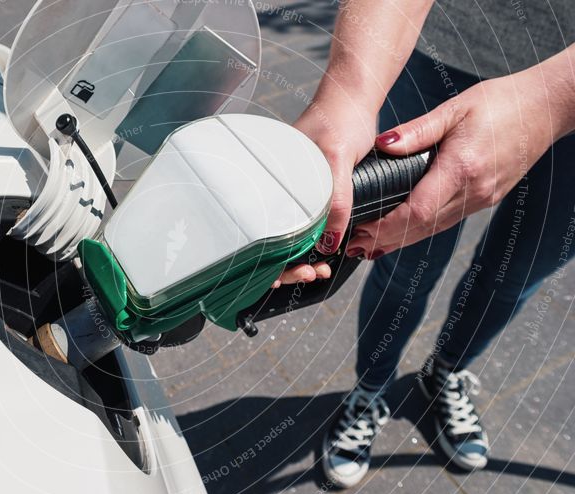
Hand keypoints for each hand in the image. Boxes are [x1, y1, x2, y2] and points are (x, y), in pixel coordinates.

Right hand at [275, 97, 377, 285]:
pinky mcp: (309, 192)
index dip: (274, 260)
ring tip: (319, 267)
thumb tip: (328, 242)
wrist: (353, 100)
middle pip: (271, 241)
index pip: (260, 231)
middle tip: (312, 273)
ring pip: (287, 236)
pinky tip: (322, 249)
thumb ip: (335, 199)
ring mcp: (293, 192)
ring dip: (301, 257)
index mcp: (272, 182)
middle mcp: (278, 190)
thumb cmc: (339, 119)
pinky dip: (311, 242)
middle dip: (288, 265)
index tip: (297, 272)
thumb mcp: (337, 158)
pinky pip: (304, 224)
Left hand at [347, 71, 561, 258]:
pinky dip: (419, 230)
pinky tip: (400, 234)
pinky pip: (446, 221)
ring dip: (399, 241)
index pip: (417, 211)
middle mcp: (473, 191)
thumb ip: (416, 131)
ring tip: (367, 247)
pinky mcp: (485, 199)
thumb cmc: (500, 102)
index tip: (360, 230)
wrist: (545, 108)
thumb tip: (383, 144)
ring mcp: (481, 199)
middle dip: (385, 240)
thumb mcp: (454, 109)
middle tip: (352, 246)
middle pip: (422, 228)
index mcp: (461, 168)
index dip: (386, 227)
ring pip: (433, 229)